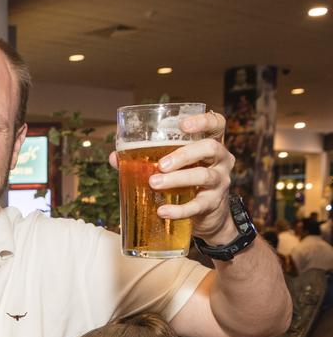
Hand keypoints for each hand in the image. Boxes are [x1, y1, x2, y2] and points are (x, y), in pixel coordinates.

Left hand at [109, 110, 234, 242]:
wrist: (208, 215)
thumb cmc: (187, 183)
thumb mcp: (174, 167)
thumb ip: (146, 159)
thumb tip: (115, 157)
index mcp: (210, 145)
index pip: (217, 124)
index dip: (203, 121)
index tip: (183, 125)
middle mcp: (221, 160)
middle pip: (210, 148)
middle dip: (184, 154)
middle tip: (161, 164)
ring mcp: (220, 182)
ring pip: (204, 175)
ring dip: (177, 179)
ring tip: (155, 183)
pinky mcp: (213, 204)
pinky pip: (197, 205)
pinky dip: (179, 209)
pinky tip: (163, 211)